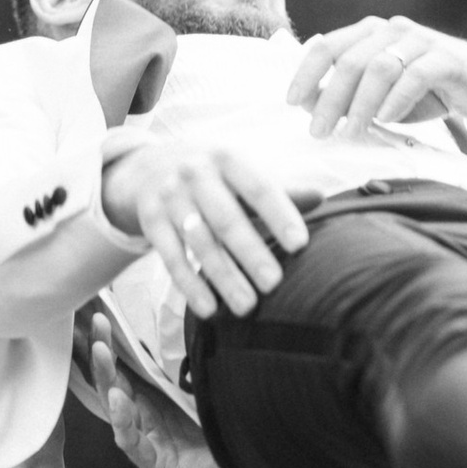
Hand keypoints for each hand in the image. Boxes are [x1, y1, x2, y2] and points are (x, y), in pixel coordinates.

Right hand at [90, 325, 289, 467]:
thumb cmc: (223, 436)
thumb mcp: (205, 393)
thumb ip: (191, 367)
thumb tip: (193, 321)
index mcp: (152, 401)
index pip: (124, 366)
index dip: (111, 341)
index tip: (101, 311)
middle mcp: (142, 419)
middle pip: (112, 381)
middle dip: (101, 351)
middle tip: (95, 321)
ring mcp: (144, 442)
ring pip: (115, 407)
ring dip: (105, 377)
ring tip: (100, 351)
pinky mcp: (152, 464)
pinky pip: (131, 441)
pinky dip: (122, 420)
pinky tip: (117, 399)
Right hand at [101, 135, 311, 319]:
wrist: (145, 167)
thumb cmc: (209, 175)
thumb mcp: (239, 171)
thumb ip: (278, 189)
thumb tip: (321, 196)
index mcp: (227, 158)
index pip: (258, 188)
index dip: (280, 215)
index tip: (301, 244)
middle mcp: (195, 174)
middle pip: (226, 219)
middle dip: (250, 253)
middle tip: (274, 283)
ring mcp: (169, 198)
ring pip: (199, 243)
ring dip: (223, 276)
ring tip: (246, 306)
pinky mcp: (150, 222)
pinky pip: (171, 258)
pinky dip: (190, 285)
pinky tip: (209, 309)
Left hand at [287, 15, 466, 142]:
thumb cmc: (425, 94)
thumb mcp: (378, 97)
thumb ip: (345, 96)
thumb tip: (306, 104)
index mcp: (369, 34)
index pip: (327, 46)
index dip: (306, 73)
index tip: (290, 102)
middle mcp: (392, 30)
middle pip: (350, 61)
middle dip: (329, 98)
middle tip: (318, 132)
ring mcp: (421, 41)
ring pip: (380, 67)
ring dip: (361, 104)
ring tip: (352, 132)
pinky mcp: (448, 58)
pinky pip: (417, 75)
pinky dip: (398, 99)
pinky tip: (388, 119)